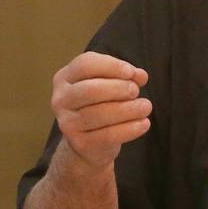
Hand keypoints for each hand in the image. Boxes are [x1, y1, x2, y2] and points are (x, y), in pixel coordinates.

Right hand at [51, 51, 151, 168]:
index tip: (131, 72)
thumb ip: (125, 76)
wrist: (89, 142)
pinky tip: (144, 123)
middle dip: (117, 88)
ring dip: (128, 109)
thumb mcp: (109, 84)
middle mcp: (61, 99)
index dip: (111, 65)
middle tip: (135, 91)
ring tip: (146, 107)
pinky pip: (107, 135)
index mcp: (65, 77)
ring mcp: (67, 123)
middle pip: (90, 90)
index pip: (85, 64)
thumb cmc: (101, 104)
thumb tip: (140, 76)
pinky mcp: (80, 144)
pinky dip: (130, 128)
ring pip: (99, 114)